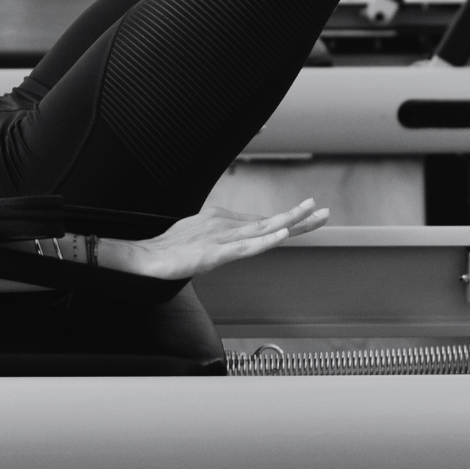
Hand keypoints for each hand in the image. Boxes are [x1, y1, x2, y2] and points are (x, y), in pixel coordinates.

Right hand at [104, 199, 327, 279]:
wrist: (147, 256)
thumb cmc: (170, 248)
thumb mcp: (201, 238)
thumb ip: (219, 237)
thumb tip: (234, 238)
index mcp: (222, 220)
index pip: (262, 220)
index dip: (287, 219)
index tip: (308, 213)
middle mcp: (225, 223)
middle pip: (269, 221)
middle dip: (298, 216)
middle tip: (322, 211)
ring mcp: (221, 236)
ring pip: (263, 228)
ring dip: (289, 221)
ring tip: (312, 213)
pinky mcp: (215, 252)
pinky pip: (245, 246)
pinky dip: (265, 241)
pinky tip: (280, 237)